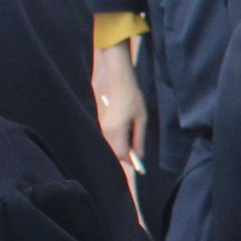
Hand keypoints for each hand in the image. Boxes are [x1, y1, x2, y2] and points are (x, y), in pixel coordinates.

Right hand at [91, 39, 143, 169]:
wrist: (116, 77)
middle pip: (113, 151)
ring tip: (132, 146)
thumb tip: (139, 155)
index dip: (130, 161)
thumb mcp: (141, 118)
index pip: (120, 154)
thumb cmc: (132, 96)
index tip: (139, 164)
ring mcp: (100, 125)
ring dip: (120, 148)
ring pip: (109, 144)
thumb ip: (139, 138)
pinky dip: (115, 140)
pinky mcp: (99, 120)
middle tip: (137, 156)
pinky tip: (124, 135)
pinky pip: (106, 136)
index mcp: (116, 130)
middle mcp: (105, 130)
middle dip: (125, 156)